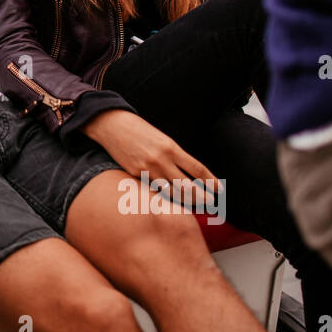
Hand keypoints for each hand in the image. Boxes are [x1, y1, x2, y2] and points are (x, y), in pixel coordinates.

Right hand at [82, 109, 221, 207]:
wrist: (113, 126)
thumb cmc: (139, 130)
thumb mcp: (162, 138)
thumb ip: (175, 155)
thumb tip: (190, 173)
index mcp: (171, 147)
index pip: (197, 169)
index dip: (211, 181)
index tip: (219, 189)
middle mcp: (161, 160)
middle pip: (188, 185)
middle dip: (202, 197)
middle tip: (212, 204)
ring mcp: (148, 169)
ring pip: (172, 192)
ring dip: (186, 201)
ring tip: (197, 206)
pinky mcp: (136, 175)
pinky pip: (155, 191)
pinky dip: (166, 198)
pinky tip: (173, 203)